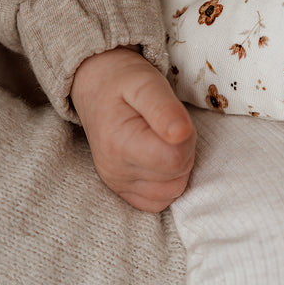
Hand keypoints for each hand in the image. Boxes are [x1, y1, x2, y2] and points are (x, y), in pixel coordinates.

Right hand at [71, 47, 195, 211]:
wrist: (97, 86)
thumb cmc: (125, 82)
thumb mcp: (148, 83)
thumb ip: (166, 109)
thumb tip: (181, 134)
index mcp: (120, 144)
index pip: (175, 159)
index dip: (186, 138)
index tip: (174, 119)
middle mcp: (115, 171)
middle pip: (177, 175)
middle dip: (183, 149)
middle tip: (167, 125)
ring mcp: (117, 183)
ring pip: (172, 191)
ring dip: (177, 165)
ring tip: (162, 139)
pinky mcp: (122, 190)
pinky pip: (159, 202)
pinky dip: (167, 182)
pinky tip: (159, 158)